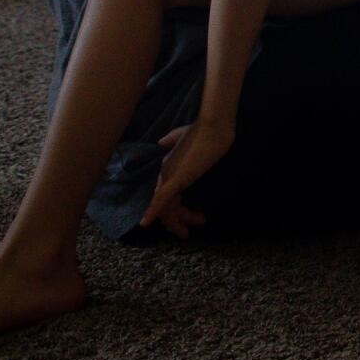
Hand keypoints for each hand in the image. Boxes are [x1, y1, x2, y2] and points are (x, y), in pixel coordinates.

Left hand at [141, 118, 234, 238]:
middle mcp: (165, 173)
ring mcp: (169, 176)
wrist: (213, 126)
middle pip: (165, 205)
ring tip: (186, 233)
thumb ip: (172, 140)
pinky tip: (146, 223)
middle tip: (189, 230)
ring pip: (165, 207)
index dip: (177, 208)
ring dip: (174, 222)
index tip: (194, 215)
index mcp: (169, 166)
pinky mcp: (175, 179)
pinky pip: (160, 200)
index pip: (167, 193)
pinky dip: (152, 211)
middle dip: (177, 220)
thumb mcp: (186, 136)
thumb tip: (161, 142)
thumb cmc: (205, 131)